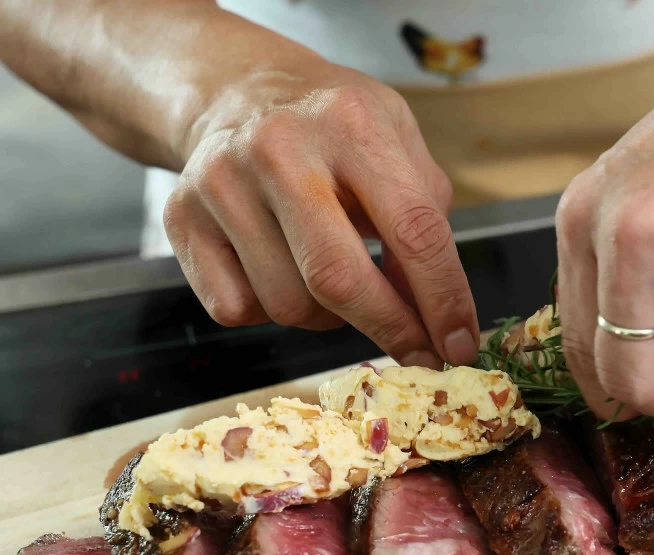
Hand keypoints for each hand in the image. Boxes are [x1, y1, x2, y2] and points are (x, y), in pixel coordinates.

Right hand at [167, 65, 477, 368]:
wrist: (235, 90)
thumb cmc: (333, 130)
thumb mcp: (397, 144)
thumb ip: (425, 222)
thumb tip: (435, 316)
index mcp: (350, 124)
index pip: (413, 230)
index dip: (443, 299)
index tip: (459, 345)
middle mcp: (278, 149)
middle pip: (338, 278)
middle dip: (389, 329)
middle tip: (417, 352)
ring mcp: (221, 184)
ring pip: (288, 306)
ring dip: (328, 317)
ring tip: (336, 280)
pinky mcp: (181, 219)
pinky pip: (237, 310)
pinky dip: (271, 313)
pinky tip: (283, 273)